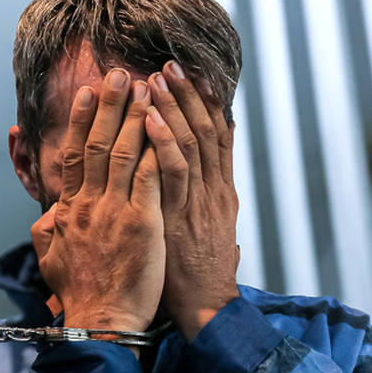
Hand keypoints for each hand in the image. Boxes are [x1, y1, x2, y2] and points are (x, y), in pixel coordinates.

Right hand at [32, 70, 164, 335]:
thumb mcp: (51, 258)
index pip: (72, 155)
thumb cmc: (81, 293)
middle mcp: (88, 204)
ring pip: (122, 153)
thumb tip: (50, 213)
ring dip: (134, 116)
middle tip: (119, 73)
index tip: (87, 93)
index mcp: (68, 210)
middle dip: (108, 105)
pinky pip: (148, 177)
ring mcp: (114, 211)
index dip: (79, 121)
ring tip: (145, 87)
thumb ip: (50, 229)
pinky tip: (164, 126)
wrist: (102, 321)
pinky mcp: (142, 224)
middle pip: (96, 144)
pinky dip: (154, 149)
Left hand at [144, 60, 239, 338]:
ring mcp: (201, 202)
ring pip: (191, 144)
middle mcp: (215, 190)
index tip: (192, 74)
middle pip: (206, 130)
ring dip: (175, 108)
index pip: (216, 136)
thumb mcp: (205, 226)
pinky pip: (173, 174)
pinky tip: (151, 120)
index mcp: (220, 191)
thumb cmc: (194, 271)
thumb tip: (195, 173)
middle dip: (187, 95)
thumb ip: (200, 195)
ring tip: (158, 78)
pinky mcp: (182, 217)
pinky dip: (164, 143)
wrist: (206, 308)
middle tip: (170, 63)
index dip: (204, 103)